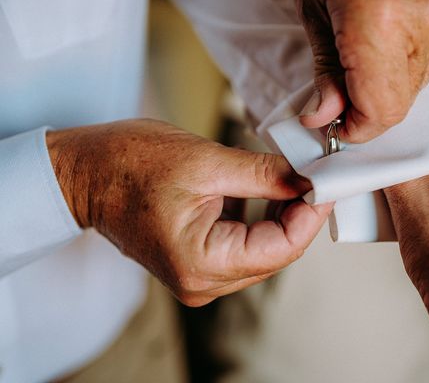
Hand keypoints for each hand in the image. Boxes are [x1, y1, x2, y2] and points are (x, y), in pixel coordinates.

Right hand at [46, 119, 331, 305]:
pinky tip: (267, 188)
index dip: (312, 213)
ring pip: (264, 249)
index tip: (328, 181)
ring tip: (292, 175)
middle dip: (300, 212)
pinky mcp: (198, 262)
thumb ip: (266, 174)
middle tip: (315, 173)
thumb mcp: (208, 162)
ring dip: (283, 213)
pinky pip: (245, 245)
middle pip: (277, 252)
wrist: (84, 172)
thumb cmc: (128, 164)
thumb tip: (309, 179)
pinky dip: (262, 217)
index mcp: (202, 263)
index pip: (282, 247)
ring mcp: (199, 276)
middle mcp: (202, 282)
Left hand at [281, 0, 428, 142]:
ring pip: (419, 82)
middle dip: (367, 110)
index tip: (335, 128)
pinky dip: (405, 62)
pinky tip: (383, 40)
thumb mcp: (309, 5)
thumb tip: (326, 118)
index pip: (381, 109)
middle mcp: (423, 15)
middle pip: (402, 101)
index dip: (357, 130)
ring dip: (387, 86)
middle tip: (337, 96)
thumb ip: (324, 70)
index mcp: (377, 18)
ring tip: (358, 58)